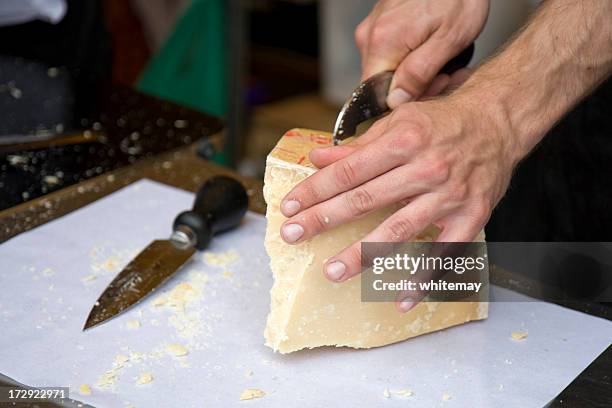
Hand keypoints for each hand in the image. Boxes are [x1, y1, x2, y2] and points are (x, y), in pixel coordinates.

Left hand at [279, 92, 520, 284]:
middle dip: (324, 220)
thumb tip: (318, 158)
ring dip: (363, 254)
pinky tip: (401, 298)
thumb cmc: (443, 122)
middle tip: (294, 236)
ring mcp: (449, 195)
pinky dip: (424, 278)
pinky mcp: (471, 217)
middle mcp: (425, 168)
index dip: (315, 190)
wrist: (497, 121)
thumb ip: (358, 146)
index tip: (289, 207)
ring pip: (398, 231)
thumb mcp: (398, 122)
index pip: (348, 171)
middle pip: (365, 200)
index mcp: (402, 141)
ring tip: (334, 271)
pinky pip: (445, 254)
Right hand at [355, 0, 488, 106]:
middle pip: (381, 82)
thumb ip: (419, 73)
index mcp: (381, 43)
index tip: (432, 86)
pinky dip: (409, 57)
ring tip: (439, 57)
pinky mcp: (380, 23)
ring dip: (412, 72)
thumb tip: (395, 101)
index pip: (376, 94)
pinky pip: (388, 54)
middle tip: (443, 73)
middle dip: (411, 86)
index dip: (404, 99)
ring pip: (386, 69)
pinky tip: (429, 46)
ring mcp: (372, 28)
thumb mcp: (449, 40)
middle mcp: (368, 36)